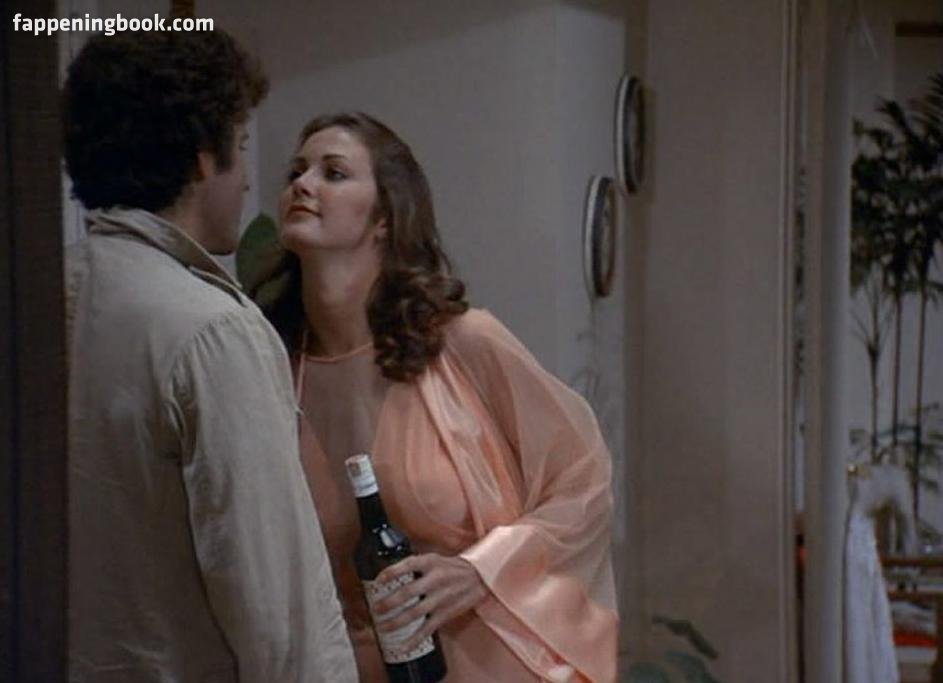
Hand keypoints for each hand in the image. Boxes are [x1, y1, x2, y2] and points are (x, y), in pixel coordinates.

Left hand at [372, 553, 487, 652]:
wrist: (479, 578)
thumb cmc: (451, 568)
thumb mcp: (434, 559)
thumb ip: (415, 565)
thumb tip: (388, 574)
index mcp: (430, 563)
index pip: (408, 565)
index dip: (391, 572)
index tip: (377, 580)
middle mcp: (435, 580)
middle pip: (408, 592)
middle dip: (389, 602)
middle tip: (375, 609)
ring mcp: (440, 598)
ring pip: (415, 612)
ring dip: (396, 621)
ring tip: (382, 627)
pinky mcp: (445, 614)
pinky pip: (427, 629)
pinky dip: (413, 639)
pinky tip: (402, 646)